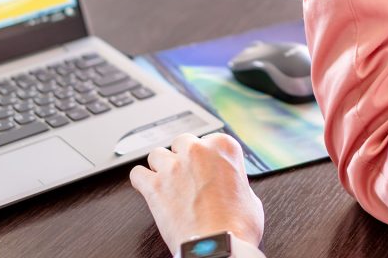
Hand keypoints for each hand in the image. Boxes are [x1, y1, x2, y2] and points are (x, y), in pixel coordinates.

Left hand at [129, 133, 263, 254]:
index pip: (210, 140)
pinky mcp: (154, 185)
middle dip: (184, 158)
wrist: (217, 247)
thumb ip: (235, 181)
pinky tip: (149, 189)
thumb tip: (229, 185)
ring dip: (162, 167)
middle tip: (189, 178)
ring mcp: (173, 167)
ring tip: (169, 185)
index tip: (207, 169)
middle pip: (182, 142)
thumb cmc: (236, 227)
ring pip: (157, 155)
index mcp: (223, 147)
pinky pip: (137, 173)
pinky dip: (142, 181)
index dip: (208, 158)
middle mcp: (196, 151)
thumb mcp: (250, 197)